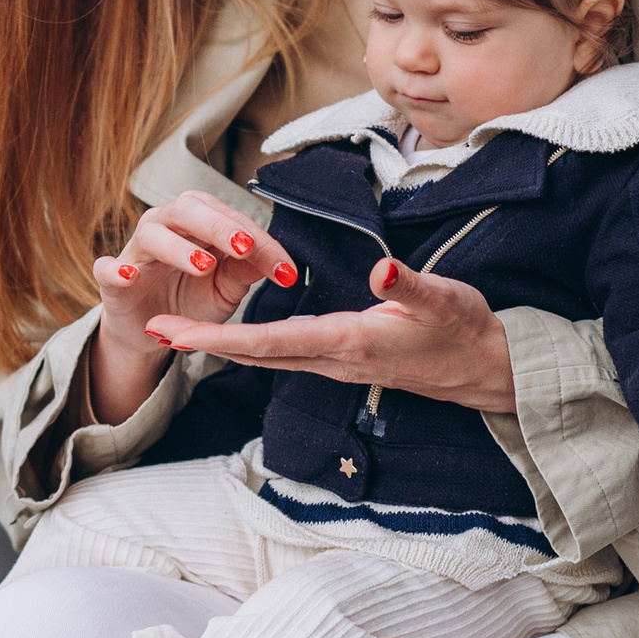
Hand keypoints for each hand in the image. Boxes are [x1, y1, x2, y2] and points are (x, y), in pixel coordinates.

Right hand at [87, 186, 298, 423]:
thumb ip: (246, 271)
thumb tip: (279, 261)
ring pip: (153, 233)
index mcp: (198, 222)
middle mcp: (166, 226)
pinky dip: (115, 269)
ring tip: (204, 265)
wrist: (151, 330)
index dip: (261, 242)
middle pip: (189, 209)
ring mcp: (137, 250)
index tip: (287, 271)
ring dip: (179, 247)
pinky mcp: (112, 279)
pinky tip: (128, 275)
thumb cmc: (191, 298)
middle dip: (220, 226)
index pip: (232, 220)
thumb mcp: (226, 289)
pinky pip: (107, 269)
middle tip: (245, 246)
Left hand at [142, 252, 516, 416]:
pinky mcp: (345, 359)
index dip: (221, 337)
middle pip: (255, 354)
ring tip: (176, 335)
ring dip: (220, 346)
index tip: (178, 333)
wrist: (487, 369)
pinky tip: (232, 338)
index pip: (272, 341)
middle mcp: (335, 358)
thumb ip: (411, 285)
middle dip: (202, 344)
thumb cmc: (467, 330)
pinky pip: (284, 354)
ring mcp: (338, 363)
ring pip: (266, 357)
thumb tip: (380, 268)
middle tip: (151, 330)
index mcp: (350, 340)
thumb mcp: (446, 299)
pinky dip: (250, 346)